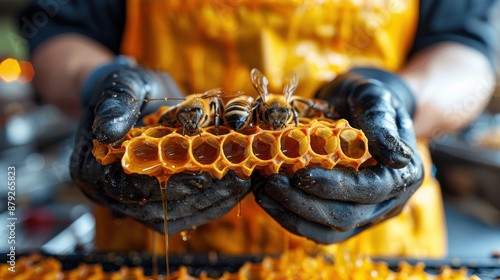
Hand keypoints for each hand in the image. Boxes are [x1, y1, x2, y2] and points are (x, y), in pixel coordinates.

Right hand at [70, 58, 250, 233]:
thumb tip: (106, 131)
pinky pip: (182, 211)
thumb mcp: (120, 86)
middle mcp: (109, 192)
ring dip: (210, 204)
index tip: (203, 177)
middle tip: (235, 183)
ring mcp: (132, 199)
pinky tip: (234, 188)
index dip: (167, 187)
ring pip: (173, 216)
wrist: (130, 95)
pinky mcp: (154, 198)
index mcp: (92, 168)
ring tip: (241, 185)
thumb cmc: (125, 87)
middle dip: (198, 198)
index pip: (129, 189)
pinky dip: (210, 202)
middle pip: (155, 210)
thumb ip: (115, 105)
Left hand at [253, 68, 423, 243]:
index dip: (335, 186)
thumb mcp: (375, 98)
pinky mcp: (344, 220)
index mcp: (403, 175)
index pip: (370, 190)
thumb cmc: (364, 99)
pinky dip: (290, 219)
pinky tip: (268, 200)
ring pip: (329, 231)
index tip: (300, 175)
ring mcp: (366, 215)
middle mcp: (389, 202)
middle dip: (304, 203)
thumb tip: (398, 158)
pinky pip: (317, 230)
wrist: (355, 107)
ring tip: (262, 193)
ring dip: (292, 215)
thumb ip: (381, 124)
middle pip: (347, 216)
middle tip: (270, 184)